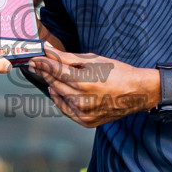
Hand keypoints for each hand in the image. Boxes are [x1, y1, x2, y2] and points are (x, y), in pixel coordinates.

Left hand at [23, 45, 158, 127]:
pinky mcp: (86, 122)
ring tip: (51, 77)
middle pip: (54, 84)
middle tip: (37, 65)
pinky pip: (66, 110)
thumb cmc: (117, 72)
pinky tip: (61, 91)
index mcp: (83, 81)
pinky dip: (62, 100)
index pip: (54, 71)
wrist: (137, 92)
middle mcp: (81, 100)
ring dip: (53, 86)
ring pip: (58, 97)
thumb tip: (48, 50)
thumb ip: (67, 57)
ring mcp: (83, 113)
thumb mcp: (92, 60)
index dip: (42, 64)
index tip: (33, 59)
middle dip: (45, 73)